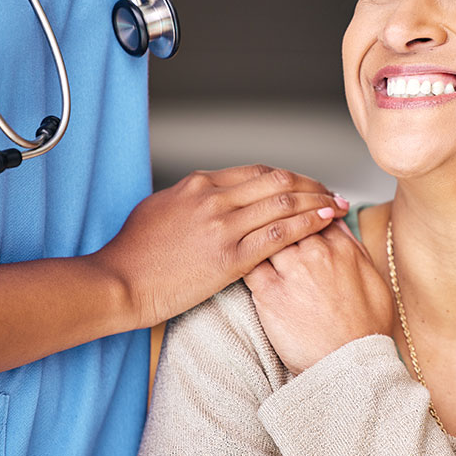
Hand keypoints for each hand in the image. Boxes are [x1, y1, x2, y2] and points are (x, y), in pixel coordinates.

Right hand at [92, 165, 348, 327]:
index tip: (303, 184)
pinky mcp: (230, 257)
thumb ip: (190, 199)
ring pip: (284, 202)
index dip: (287, 177)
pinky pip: (280, 234)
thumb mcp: (159, 209)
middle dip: (310, 184)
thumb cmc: (132, 254)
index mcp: (198, 184)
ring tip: (337, 203)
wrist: (118, 283)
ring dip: (316, 200)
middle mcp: (214, 198)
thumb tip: (209, 196)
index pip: (256, 172)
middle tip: (329, 191)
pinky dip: (308, 223)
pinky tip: (325, 221)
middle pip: (277, 180)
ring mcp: (224, 226)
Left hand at [244, 221, 393, 374]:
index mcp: (342, 248)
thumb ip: (354, 248)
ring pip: (266, 234)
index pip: (314, 210)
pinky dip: (242, 256)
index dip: (301, 209)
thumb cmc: (363, 329)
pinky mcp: (269, 293)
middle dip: (276, 215)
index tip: (293, 212)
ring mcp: (292, 271)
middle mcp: (317, 253)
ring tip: (248, 237)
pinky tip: (238, 258)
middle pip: (288, 216)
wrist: (349, 366)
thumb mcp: (373, 281)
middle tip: (265, 219)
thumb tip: (338, 223)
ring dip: (257, 233)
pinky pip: (248, 262)